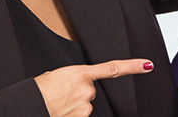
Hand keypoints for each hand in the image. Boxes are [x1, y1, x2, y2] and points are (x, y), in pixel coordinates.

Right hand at [35, 59, 152, 116]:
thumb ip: (71, 79)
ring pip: (85, 105)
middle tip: (62, 95)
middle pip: (90, 92)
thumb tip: (73, 86)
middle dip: (79, 94)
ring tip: (58, 103)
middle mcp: (87, 89)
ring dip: (74, 105)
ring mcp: (85, 105)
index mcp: (80, 72)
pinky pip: (80, 115)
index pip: (113, 68)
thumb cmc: (38, 90)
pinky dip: (72, 113)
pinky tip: (61, 110)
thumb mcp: (55, 76)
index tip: (147, 65)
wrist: (29, 104)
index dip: (132, 67)